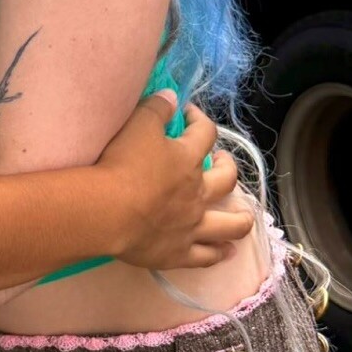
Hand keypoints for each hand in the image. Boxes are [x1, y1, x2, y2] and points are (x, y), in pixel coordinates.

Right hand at [100, 91, 249, 269]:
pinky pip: (207, 257)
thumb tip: (173, 95)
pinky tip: (228, 252)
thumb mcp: (136, 125)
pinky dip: (219, 254)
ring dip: (240, 218)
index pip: (204, 132)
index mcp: (186, 159)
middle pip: (226, 179)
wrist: (107, 211)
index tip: (189, 114)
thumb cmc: (120, 165)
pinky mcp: (180, 252)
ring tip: (243, 214)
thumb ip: (156, 108)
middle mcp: (197, 192)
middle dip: (227, 167)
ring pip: (230, 224)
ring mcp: (192, 225)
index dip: (200, 120)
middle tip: (220, 161)